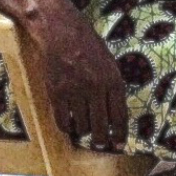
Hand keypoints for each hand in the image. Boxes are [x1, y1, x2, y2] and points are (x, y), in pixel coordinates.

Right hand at [5, 0, 126, 149]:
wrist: (60, 30)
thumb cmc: (87, 44)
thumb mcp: (109, 62)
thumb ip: (112, 85)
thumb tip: (114, 110)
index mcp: (113, 80)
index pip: (119, 115)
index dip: (120, 133)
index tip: (119, 145)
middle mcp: (96, 88)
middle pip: (100, 125)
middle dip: (102, 139)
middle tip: (101, 145)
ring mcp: (75, 91)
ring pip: (81, 124)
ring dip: (84, 132)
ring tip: (85, 133)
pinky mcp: (56, 92)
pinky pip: (62, 119)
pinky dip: (66, 127)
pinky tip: (69, 127)